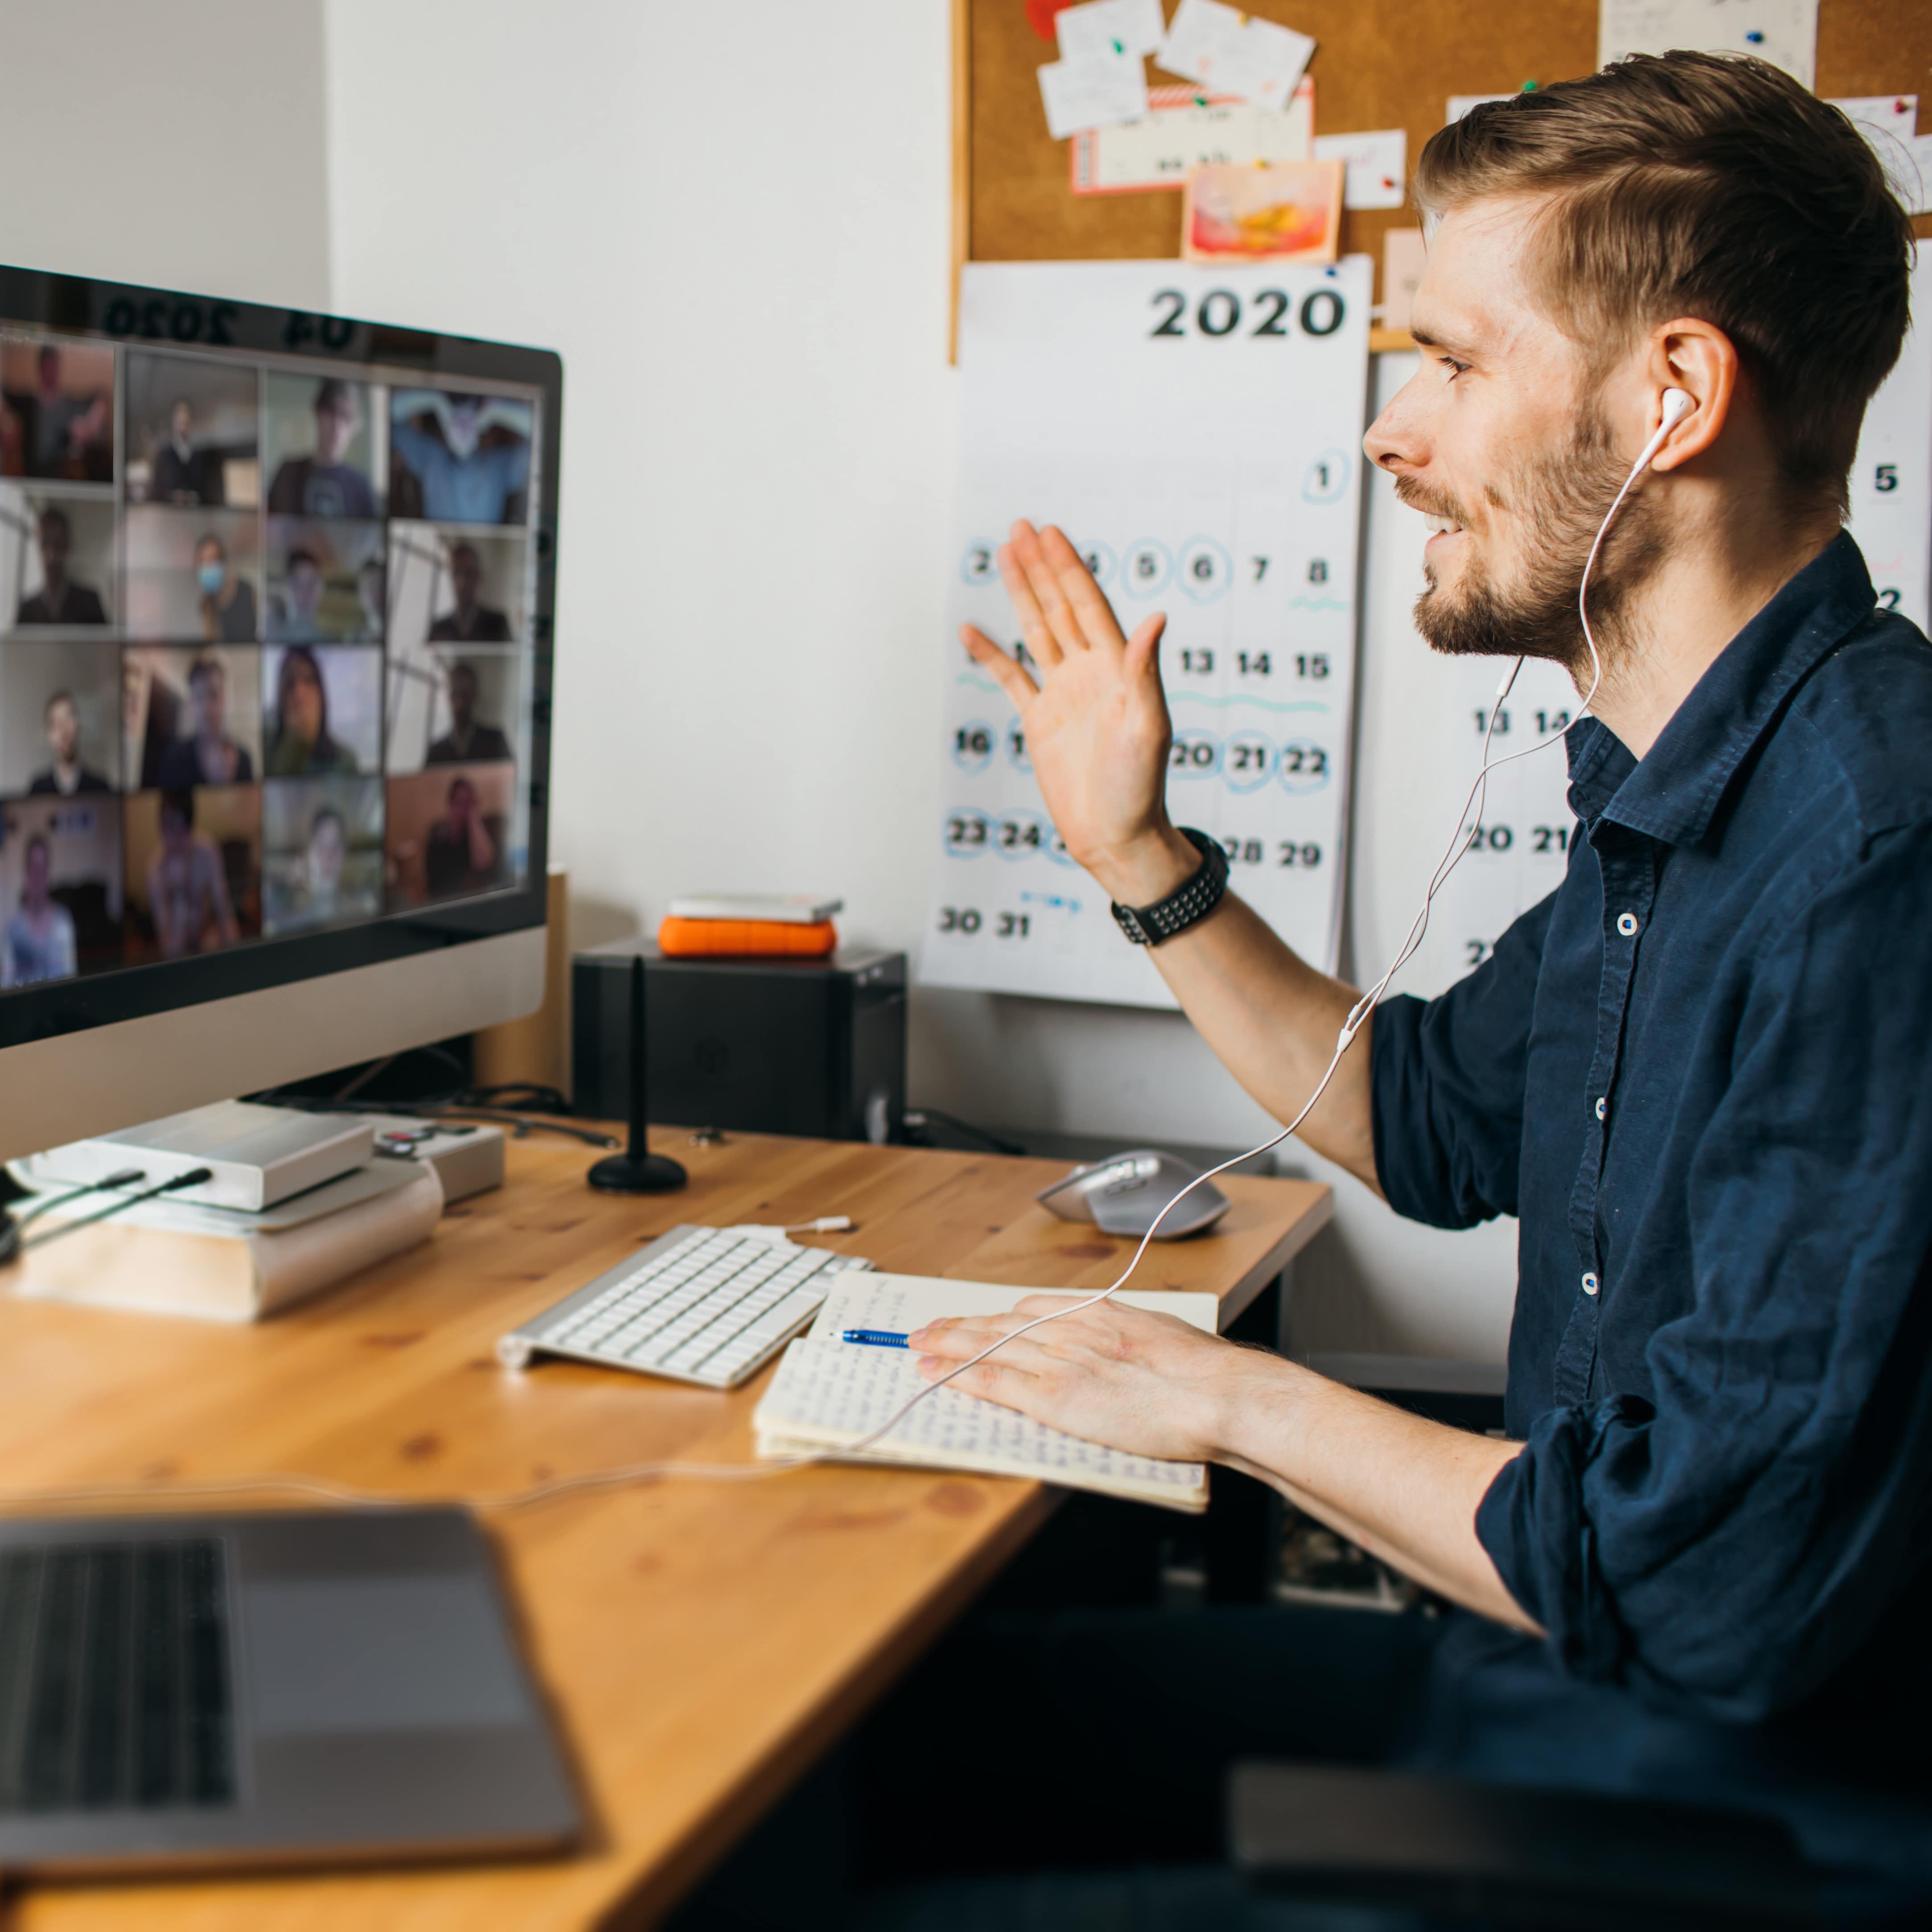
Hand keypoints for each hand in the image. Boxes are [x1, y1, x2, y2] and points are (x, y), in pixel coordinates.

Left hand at [908, 1294, 1260, 1463]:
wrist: (1215, 1394)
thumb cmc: (1203, 1373)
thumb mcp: (1162, 1336)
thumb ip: (1131, 1336)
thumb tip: (1128, 1344)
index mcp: (1099, 1312)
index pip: (1032, 1309)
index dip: (997, 1315)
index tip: (978, 1317)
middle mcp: (1071, 1329)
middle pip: (1001, 1322)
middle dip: (961, 1325)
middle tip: (928, 1327)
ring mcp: (1060, 1361)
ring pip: (988, 1346)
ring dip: (947, 1345)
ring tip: (918, 1344)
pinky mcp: (1054, 1396)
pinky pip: (995, 1382)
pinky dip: (959, 1375)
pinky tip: (934, 1371)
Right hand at [961, 521, 1196, 904]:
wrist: (1115, 835)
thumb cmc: (1140, 787)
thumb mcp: (1148, 727)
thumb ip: (1145, 671)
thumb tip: (1156, 617)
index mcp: (1117, 668)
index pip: (1088, 605)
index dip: (1069, 568)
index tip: (1051, 533)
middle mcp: (1090, 673)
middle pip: (1060, 607)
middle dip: (1042, 567)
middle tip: (1022, 526)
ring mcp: (1063, 694)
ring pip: (1037, 631)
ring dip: (1022, 594)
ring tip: (1005, 555)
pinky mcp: (1041, 721)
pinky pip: (1011, 678)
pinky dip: (991, 654)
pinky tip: (971, 630)